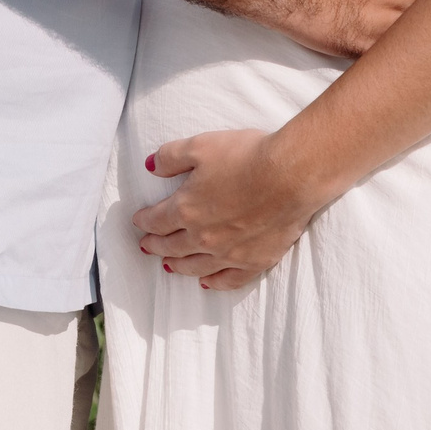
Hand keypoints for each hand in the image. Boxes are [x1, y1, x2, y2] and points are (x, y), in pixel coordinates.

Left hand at [133, 130, 327, 290]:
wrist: (291, 175)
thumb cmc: (246, 156)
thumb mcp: (200, 146)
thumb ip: (170, 157)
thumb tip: (149, 167)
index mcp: (186, 208)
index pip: (157, 220)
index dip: (145, 221)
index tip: (139, 221)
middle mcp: (202, 237)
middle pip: (172, 246)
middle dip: (156, 245)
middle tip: (147, 246)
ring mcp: (228, 254)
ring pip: (195, 266)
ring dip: (178, 266)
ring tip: (169, 266)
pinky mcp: (254, 262)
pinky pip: (229, 281)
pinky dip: (214, 283)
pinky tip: (207, 283)